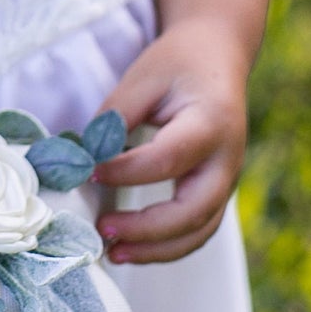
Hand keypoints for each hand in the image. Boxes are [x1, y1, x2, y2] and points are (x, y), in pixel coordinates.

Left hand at [90, 16, 249, 263]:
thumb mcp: (143, 77)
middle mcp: (226, 159)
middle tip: (103, 228)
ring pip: (199, 231)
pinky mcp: (217, 192)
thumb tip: (83, 160)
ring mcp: (227, 180)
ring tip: (113, 253)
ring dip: (156, 250)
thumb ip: (115, 117)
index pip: (168, 158)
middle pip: (193, 210)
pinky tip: (132, 249)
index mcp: (210, 123)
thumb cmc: (177, 65)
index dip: (127, 171)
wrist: (217, 58)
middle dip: (147, 229)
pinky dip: (167, 247)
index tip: (90, 172)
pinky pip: (198, 230)